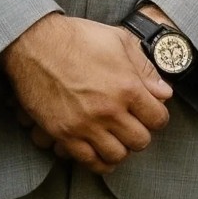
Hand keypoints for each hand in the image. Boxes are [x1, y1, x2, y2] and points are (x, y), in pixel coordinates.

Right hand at [1, 13, 171, 173]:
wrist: (33, 43)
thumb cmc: (76, 37)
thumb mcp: (118, 41)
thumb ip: (145, 68)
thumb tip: (164, 92)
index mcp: (127, 87)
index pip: (158, 119)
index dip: (156, 116)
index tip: (149, 112)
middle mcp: (109, 110)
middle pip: (140, 141)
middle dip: (139, 133)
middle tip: (131, 125)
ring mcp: (85, 125)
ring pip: (117, 155)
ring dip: (120, 148)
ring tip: (115, 138)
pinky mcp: (64, 133)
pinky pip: (88, 161)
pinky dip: (98, 161)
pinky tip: (99, 151)